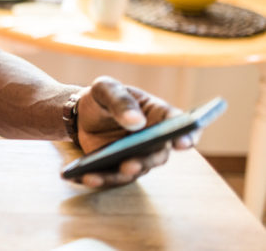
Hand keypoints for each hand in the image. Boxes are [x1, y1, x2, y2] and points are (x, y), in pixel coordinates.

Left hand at [72, 76, 197, 187]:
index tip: (182, 143)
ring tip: (95, 175)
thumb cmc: (104, 96)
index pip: (180, 124)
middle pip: (158, 154)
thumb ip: (121, 101)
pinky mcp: (120, 169)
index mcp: (159, 114)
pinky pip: (112, 177)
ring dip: (117, 175)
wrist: (83, 112)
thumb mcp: (106, 88)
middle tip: (129, 165)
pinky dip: (98, 178)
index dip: (187, 134)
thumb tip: (136, 121)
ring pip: (134, 170)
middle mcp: (155, 140)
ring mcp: (139, 157)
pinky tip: (81, 177)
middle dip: (144, 162)